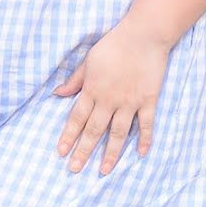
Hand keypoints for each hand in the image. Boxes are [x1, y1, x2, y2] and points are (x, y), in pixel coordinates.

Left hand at [52, 19, 169, 174]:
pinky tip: (140, 154)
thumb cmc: (114, 44)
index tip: (61, 153)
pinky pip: (146, 125)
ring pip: (118, 133)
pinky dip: (144, 139)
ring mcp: (130, 102)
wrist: (144, 35)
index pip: (76, 118)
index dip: (68, 136)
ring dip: (110, 154)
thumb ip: (75, 80)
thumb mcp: (89, 60)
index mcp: (92, 90)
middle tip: (74, 170)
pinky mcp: (148, 100)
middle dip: (83, 151)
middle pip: (94, 131)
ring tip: (103, 171)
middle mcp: (109, 100)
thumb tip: (57, 94)